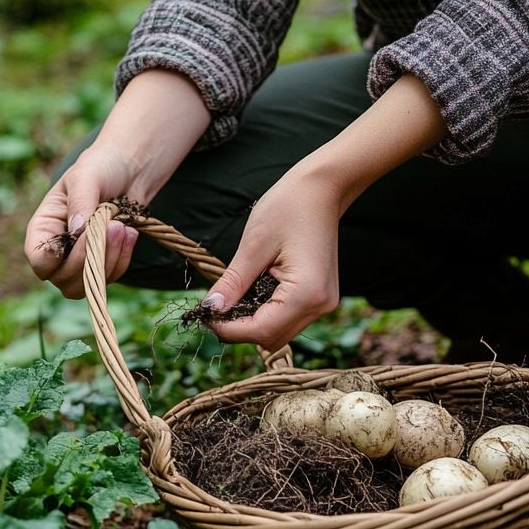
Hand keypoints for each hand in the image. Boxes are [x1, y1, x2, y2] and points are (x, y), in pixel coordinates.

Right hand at [23, 69, 211, 298]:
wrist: (130, 170)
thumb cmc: (101, 167)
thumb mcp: (87, 176)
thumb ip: (81, 201)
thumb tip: (77, 231)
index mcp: (44, 228)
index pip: (39, 260)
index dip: (51, 260)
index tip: (76, 237)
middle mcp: (58, 250)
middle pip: (64, 280)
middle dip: (89, 259)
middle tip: (112, 226)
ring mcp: (80, 261)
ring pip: (88, 285)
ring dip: (109, 261)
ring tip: (122, 227)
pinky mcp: (103, 264)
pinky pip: (110, 277)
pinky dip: (122, 259)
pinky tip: (130, 233)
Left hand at [202, 73, 448, 350]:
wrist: (322, 190)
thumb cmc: (288, 207)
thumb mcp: (253, 245)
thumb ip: (232, 283)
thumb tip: (210, 309)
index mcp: (306, 293)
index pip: (261, 331)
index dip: (228, 329)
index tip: (205, 315)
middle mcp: (320, 306)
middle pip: (270, 338)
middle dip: (239, 328)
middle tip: (216, 305)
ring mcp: (323, 304)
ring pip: (278, 333)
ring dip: (252, 321)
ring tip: (235, 293)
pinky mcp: (319, 299)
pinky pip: (287, 319)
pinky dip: (265, 312)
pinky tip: (254, 289)